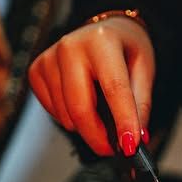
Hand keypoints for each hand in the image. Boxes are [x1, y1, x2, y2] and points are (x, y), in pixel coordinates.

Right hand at [29, 17, 154, 156]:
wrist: (104, 32)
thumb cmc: (125, 50)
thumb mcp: (144, 71)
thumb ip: (141, 105)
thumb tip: (138, 138)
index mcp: (102, 41)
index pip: (113, 88)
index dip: (123, 121)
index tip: (130, 146)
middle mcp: (70, 47)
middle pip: (81, 108)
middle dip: (99, 138)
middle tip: (116, 148)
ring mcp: (49, 59)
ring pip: (67, 117)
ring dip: (87, 129)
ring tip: (103, 117)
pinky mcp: (37, 72)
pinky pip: (55, 113)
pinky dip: (72, 120)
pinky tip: (84, 105)